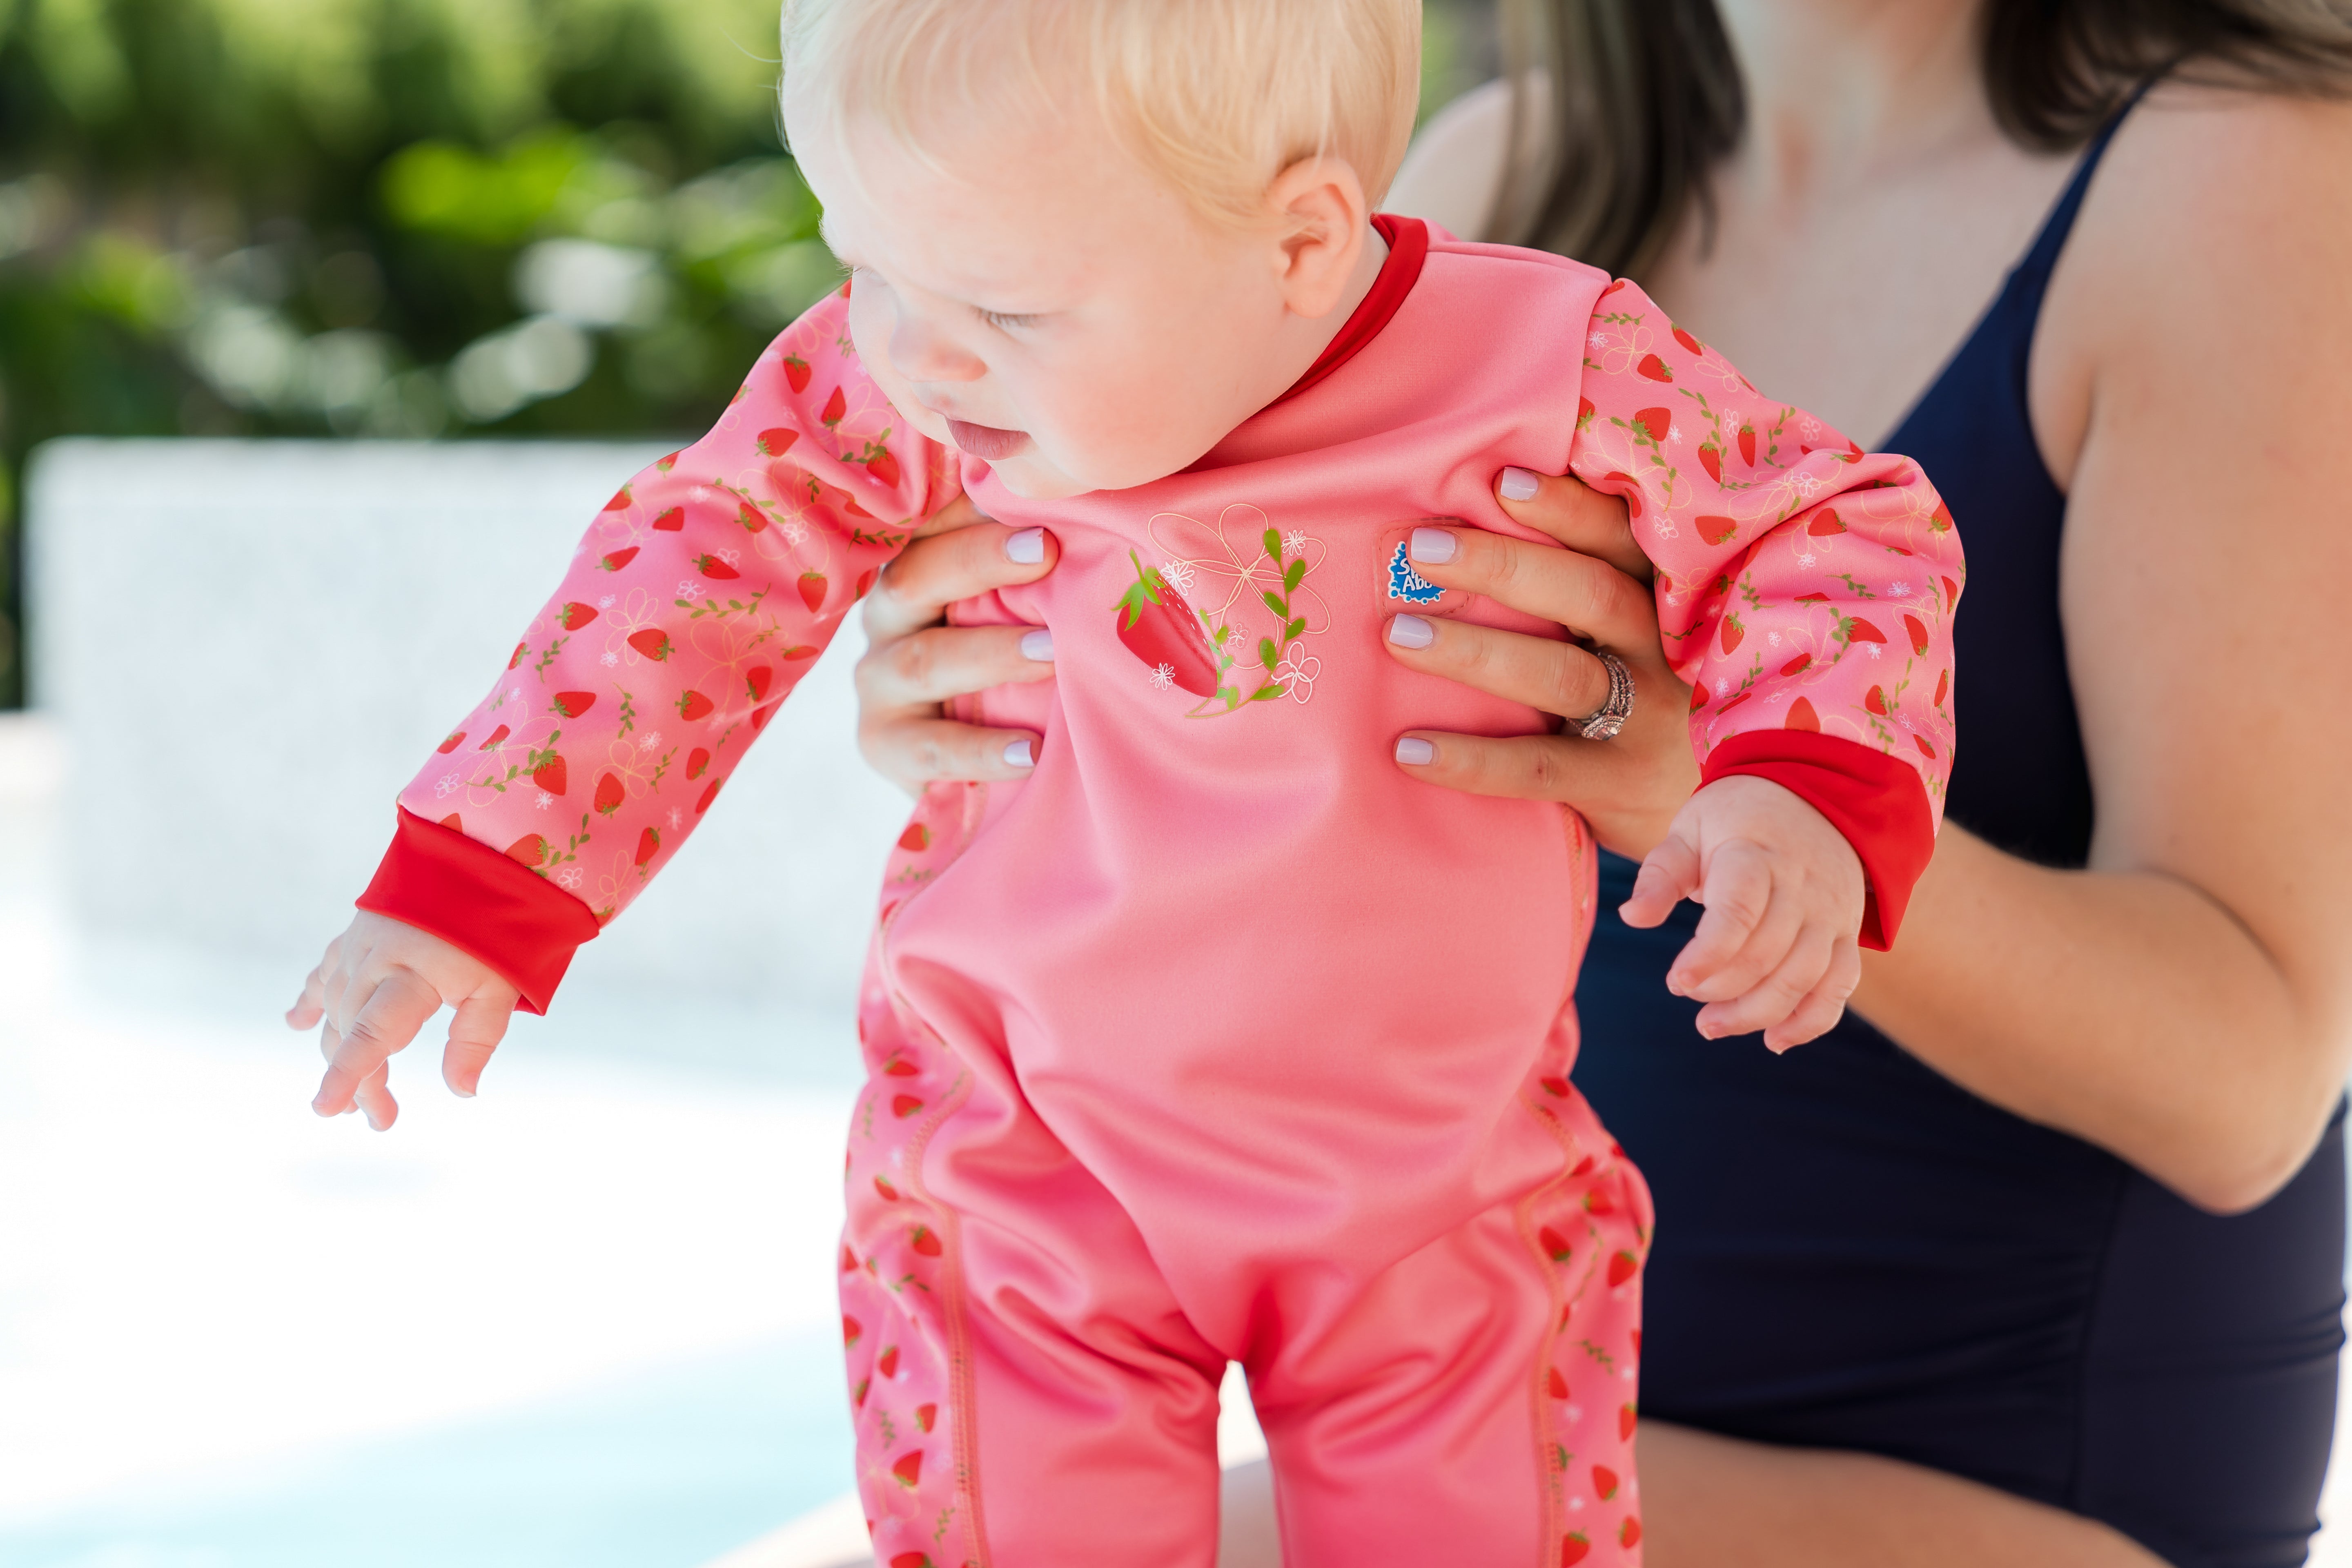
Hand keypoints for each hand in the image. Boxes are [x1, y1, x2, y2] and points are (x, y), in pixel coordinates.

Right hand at [284, 911, 520, 1129]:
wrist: (480, 852)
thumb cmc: (500, 924)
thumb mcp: (502, 985)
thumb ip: (476, 1038)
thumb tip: (462, 1091)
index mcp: (411, 973)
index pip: (372, 1034)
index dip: (349, 1074)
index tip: (326, 1108)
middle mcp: (374, 960)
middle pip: (352, 1031)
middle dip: (360, 1080)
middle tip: (380, 1119)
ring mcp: (360, 944)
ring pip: (337, 1008)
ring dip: (339, 1051)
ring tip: (351, 1097)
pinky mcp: (358, 932)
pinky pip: (327, 971)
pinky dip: (313, 999)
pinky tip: (297, 1024)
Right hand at [856, 495, 1061, 797]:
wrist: (962, 765)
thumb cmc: (1006, 665)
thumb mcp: (1012, 609)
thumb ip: (1037, 570)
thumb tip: (1101, 514)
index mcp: (916, 567)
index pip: (933, 524)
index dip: (975, 506)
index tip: (1034, 498)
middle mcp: (889, 616)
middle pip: (914, 577)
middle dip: (977, 561)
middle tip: (1046, 552)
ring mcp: (879, 681)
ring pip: (923, 661)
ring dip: (991, 653)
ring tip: (1052, 652)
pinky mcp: (883, 744)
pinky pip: (930, 747)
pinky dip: (981, 750)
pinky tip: (1029, 752)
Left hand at [1386, 467, 1696, 858]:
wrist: (1726, 816)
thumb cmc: (1653, 701)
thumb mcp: (1642, 637)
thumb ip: (1584, 591)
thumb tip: (1471, 530)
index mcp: (1664, 599)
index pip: (1623, 539)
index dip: (1568, 508)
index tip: (1500, 480)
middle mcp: (1666, 651)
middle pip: (1590, 594)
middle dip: (1503, 566)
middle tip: (1421, 551)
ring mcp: (1650, 721)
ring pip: (1560, 675)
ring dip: (1473, 652)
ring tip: (1396, 635)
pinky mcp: (1622, 786)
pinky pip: (1539, 767)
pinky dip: (1472, 759)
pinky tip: (1409, 749)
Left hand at [1619, 775, 1864, 1050]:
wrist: (1814, 798)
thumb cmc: (1734, 820)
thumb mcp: (1690, 830)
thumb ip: (1661, 875)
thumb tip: (1631, 917)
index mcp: (1756, 855)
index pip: (1739, 911)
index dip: (1708, 955)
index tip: (1676, 982)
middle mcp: (1800, 887)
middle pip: (1767, 954)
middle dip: (1721, 988)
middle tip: (1685, 992)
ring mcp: (1830, 914)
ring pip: (1803, 978)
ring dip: (1757, 1013)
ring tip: (1712, 1026)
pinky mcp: (1846, 935)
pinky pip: (1839, 987)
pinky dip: (1811, 1022)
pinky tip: (1775, 1041)